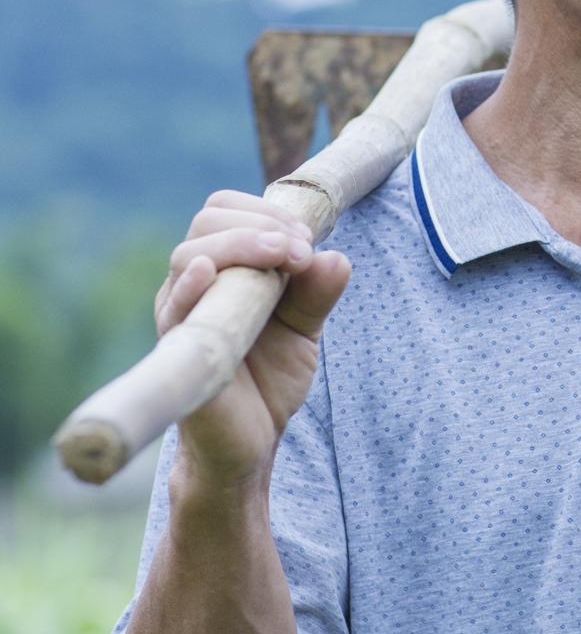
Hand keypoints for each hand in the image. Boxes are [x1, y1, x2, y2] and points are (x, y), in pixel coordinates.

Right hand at [155, 191, 350, 488]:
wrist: (251, 441)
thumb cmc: (270, 378)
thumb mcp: (305, 328)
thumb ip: (319, 293)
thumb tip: (336, 256)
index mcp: (222, 270)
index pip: (225, 211)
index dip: (265, 212)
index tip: (308, 238)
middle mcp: (193, 284)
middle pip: (207, 222)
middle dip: (260, 224)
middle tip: (301, 251)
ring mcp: (181, 314)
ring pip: (190, 254)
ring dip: (242, 245)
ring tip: (285, 258)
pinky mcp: (178, 348)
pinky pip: (172, 308)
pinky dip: (189, 284)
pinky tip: (207, 273)